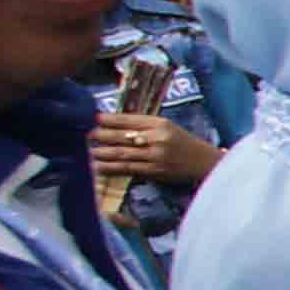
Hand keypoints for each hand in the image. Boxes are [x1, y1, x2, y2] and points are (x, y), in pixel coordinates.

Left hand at [89, 111, 225, 188]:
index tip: (92, 118)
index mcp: (160, 123)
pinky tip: (98, 167)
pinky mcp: (155, 171)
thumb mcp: (167, 127)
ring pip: (123, 154)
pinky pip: (128, 169)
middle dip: (101, 136)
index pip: (129, 119)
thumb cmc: (184, 143)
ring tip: (86, 152)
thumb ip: (144, 125)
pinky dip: (112, 168)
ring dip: (102, 153)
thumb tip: (114, 124)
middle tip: (84, 135)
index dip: (109, 119)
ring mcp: (156, 156)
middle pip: (123, 136)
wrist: (205, 163)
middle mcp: (157, 138)